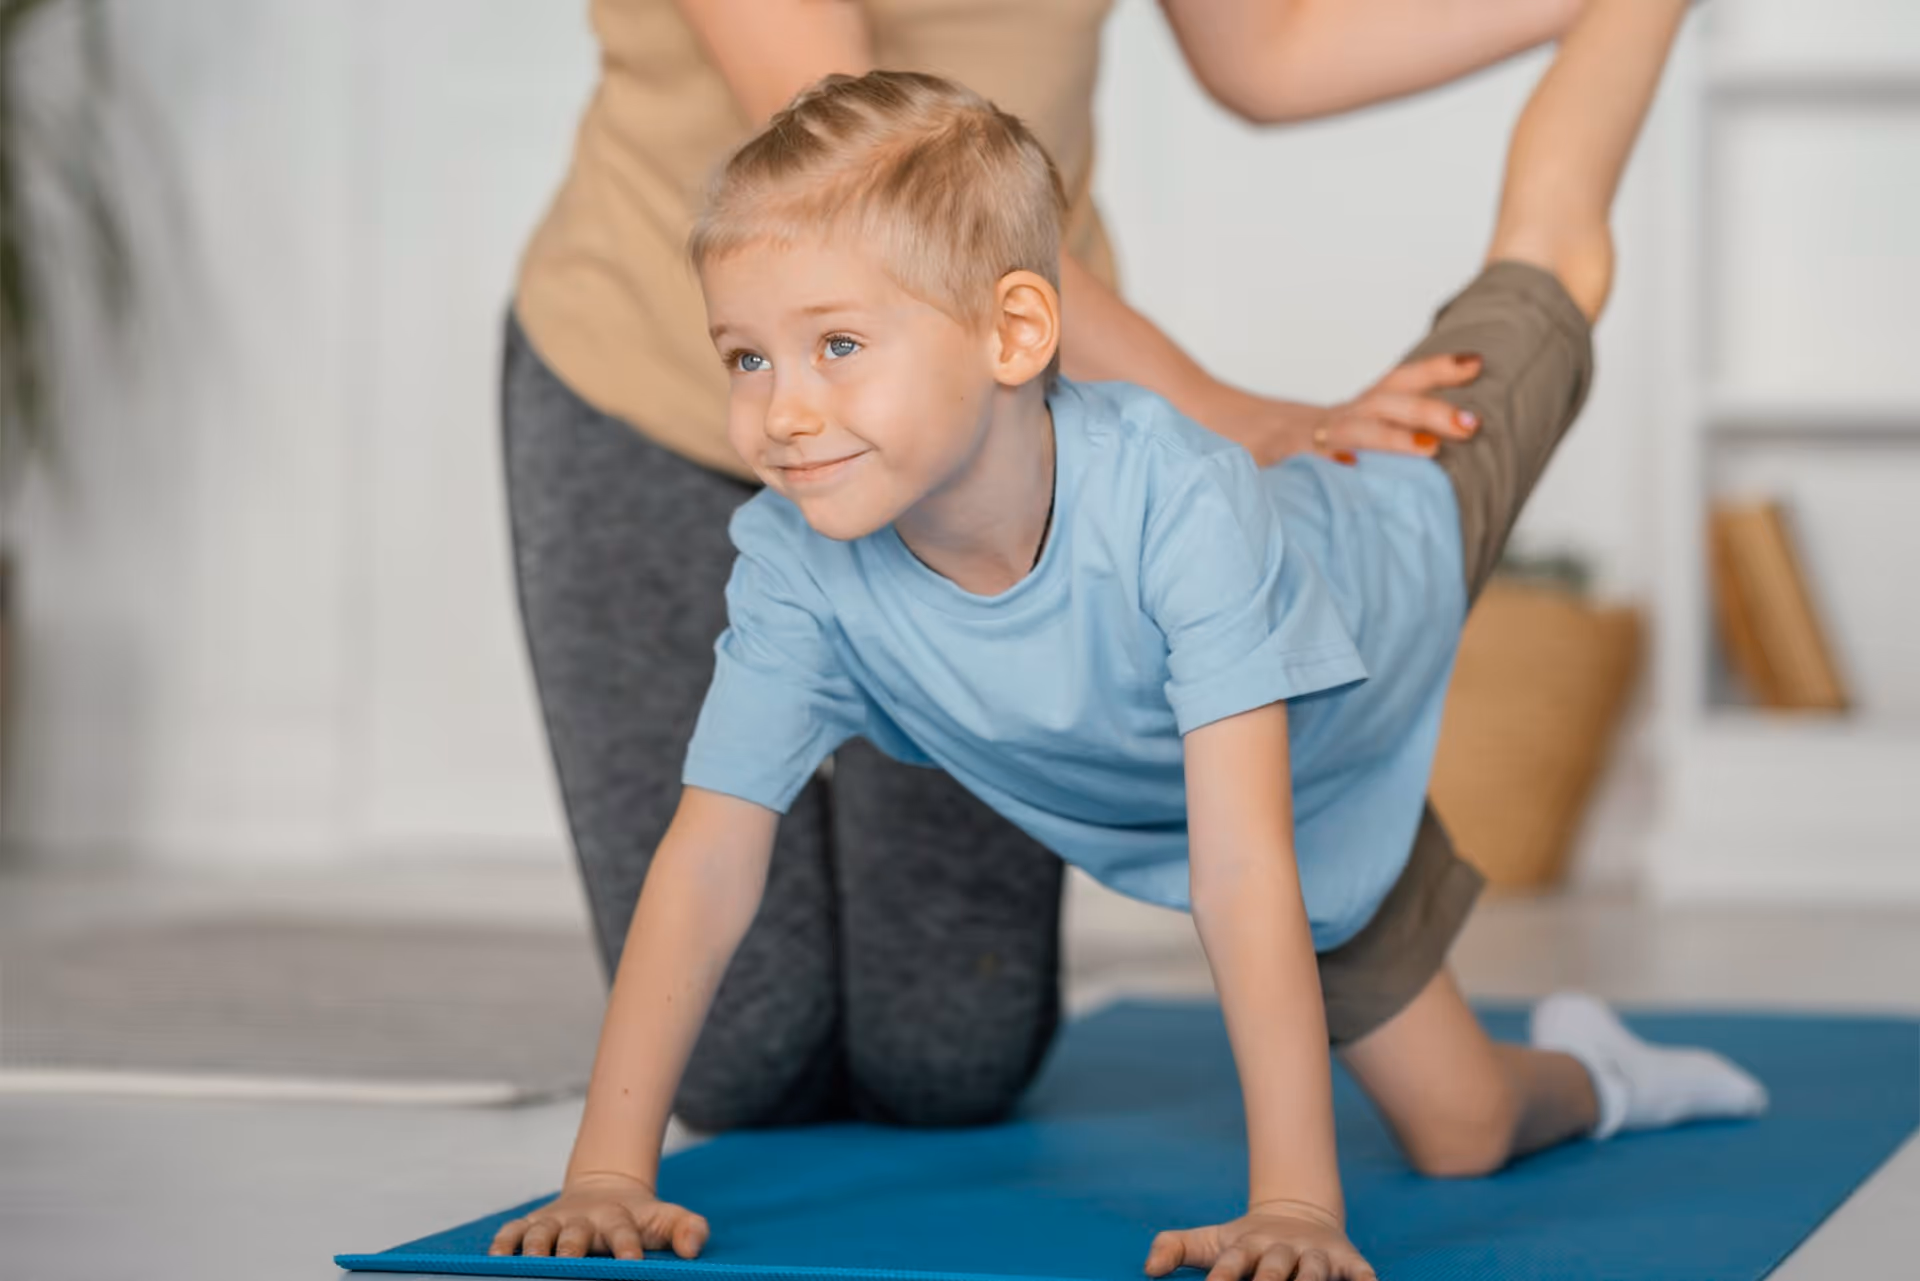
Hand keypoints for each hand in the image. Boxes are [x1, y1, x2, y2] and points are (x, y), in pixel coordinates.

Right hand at [488, 1171, 708, 1260]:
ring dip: (534, 1247)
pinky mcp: (532, 1223)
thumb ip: (686, 1228)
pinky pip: (512, 1231)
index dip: (626, 1246)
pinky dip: (503, 1242)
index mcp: (619, 1218)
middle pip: (576, 1234)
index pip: (623, 1231)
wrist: (606, 1188)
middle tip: (570, 1263)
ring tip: (531, 1263)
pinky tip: (496, 1258)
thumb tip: (694, 1248)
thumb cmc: (638, 1217)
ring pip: (540, 1232)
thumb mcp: (665, 1219)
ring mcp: (556, 1221)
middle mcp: (584, 1219)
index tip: (631, 1263)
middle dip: (572, 1248)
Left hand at [1144, 1201, 1375, 1280]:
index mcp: (1247, 1248)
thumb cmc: (1246, 1244)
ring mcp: (1316, 1255)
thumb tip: (1147, 1269)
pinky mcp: (1348, 1261)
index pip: (1230, 1265)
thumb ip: (1175, 1247)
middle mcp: (1282, 1250)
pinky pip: (1361, 1274)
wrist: (1297, 1214)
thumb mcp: (1211, 1243)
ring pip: (1313, 1272)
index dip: (1222, 1280)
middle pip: (1275, 1271)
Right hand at [1191, 352, 1482, 467]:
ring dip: (1395, 434)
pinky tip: (1349, 463)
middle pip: (1385, 400)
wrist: (1184, 417)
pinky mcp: (1269, 452)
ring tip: (1434, 448)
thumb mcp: (1303, 445)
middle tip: (1474, 422)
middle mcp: (1323, 419)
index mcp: (1337, 415)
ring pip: (1354, 426)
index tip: (1478, 362)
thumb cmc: (1247, 442)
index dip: (1434, 372)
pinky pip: (1303, 453)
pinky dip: (1326, 454)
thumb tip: (1383, 469)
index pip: (1394, 384)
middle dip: (1430, 408)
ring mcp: (1296, 435)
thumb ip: (1342, 452)